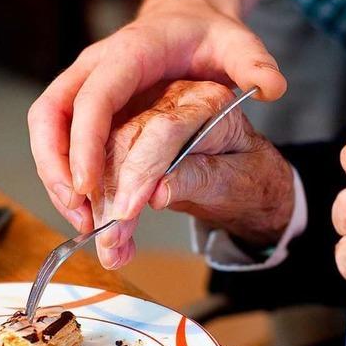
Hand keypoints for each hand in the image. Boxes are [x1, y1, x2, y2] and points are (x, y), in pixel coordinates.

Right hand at [27, 0, 286, 230]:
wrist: (184, 20)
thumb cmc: (205, 35)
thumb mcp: (236, 44)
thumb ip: (253, 64)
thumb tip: (272, 88)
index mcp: (129, 54)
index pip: (93, 99)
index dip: (84, 144)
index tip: (88, 187)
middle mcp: (96, 68)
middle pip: (51, 116)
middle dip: (57, 169)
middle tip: (80, 215)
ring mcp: (85, 85)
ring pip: (47, 130)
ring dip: (56, 177)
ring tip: (82, 221)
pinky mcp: (85, 104)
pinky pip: (60, 138)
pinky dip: (66, 173)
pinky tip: (87, 205)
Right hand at [88, 80, 293, 268]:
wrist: (247, 177)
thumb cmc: (251, 175)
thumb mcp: (239, 179)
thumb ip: (202, 178)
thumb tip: (158, 191)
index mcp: (207, 100)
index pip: (163, 129)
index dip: (139, 171)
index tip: (126, 211)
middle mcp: (171, 98)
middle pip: (122, 138)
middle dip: (109, 194)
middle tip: (111, 239)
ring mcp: (146, 113)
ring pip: (101, 152)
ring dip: (96, 202)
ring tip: (110, 246)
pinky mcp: (127, 132)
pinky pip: (97, 162)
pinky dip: (94, 200)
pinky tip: (102, 230)